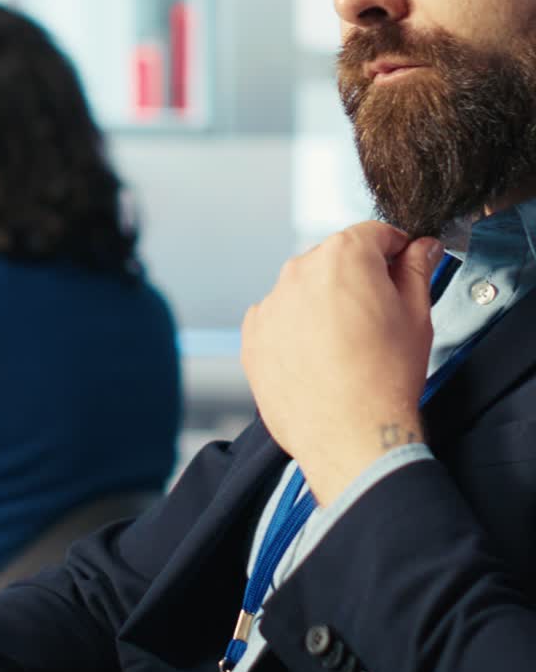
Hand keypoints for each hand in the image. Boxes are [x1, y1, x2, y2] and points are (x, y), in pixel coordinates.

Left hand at [241, 221, 441, 506]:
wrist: (350, 437)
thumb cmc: (384, 381)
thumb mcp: (416, 316)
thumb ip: (416, 270)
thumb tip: (419, 249)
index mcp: (344, 257)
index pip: (373, 234)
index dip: (395, 250)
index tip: (400, 267)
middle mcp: (299, 272)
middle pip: (334, 260)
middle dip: (356, 279)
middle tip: (376, 318)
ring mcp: (271, 304)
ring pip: (304, 290)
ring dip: (322, 305)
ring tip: (345, 347)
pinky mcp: (253, 336)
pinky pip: (279, 320)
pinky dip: (295, 332)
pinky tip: (318, 359)